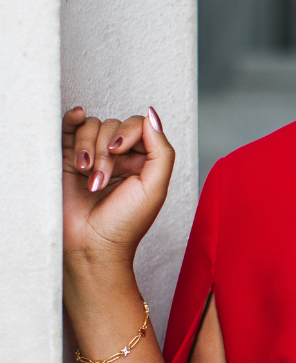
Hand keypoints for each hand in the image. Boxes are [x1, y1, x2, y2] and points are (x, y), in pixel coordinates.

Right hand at [63, 105, 174, 282]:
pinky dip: (72, 121)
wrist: (92, 246)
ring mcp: (92, 157)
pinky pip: (69, 128)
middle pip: (113, 125)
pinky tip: (77, 117)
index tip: (119, 151)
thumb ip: (161, 150)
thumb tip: (152, 115)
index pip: (138, 126)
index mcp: (142, 162)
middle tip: (101, 179)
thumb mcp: (155, 187)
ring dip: (88, 148)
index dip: (129, 132)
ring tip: (87, 176)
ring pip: (91, 127)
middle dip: (105, 150)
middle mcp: (118, 158)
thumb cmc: (125, 223)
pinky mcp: (67, 161)